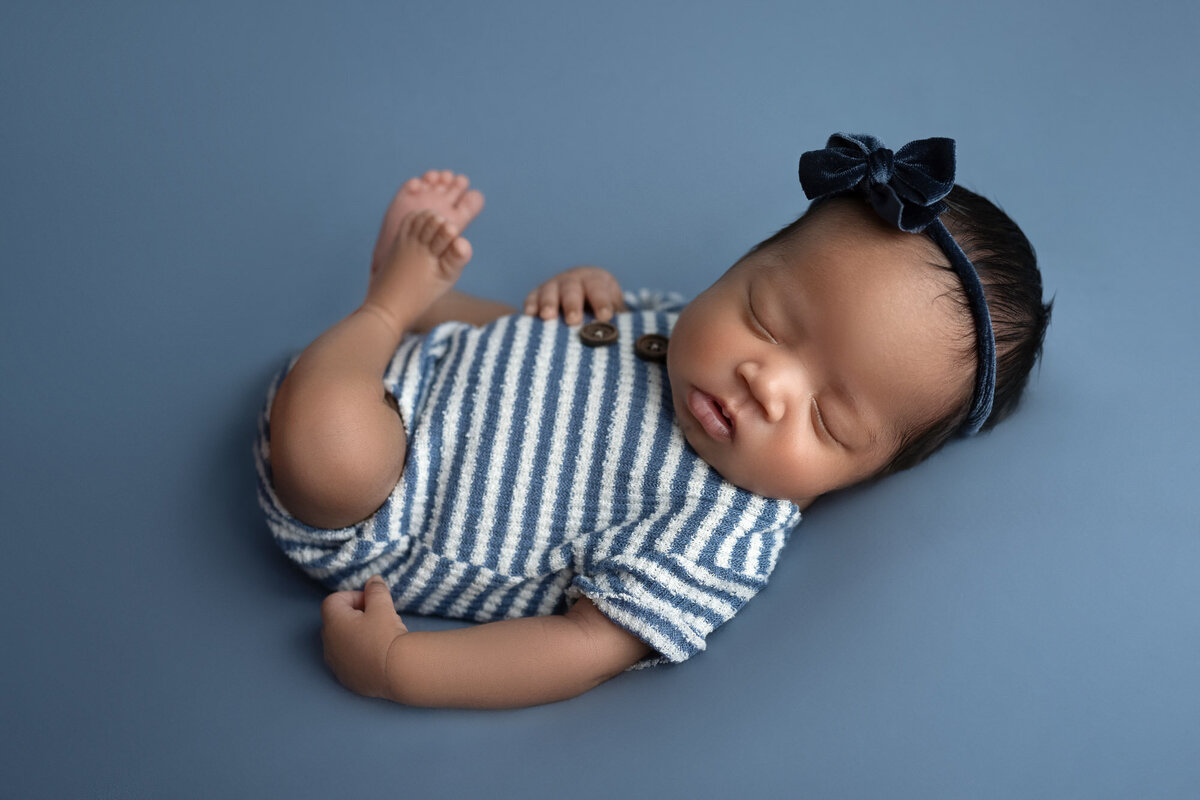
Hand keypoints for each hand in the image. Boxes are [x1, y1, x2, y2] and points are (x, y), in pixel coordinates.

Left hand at [320, 575, 408, 699]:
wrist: (397, 672)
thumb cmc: (386, 635)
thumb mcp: (383, 606)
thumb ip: (375, 590)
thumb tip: (373, 580)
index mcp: (333, 623)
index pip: (333, 601)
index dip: (353, 596)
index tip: (371, 602)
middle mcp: (329, 644)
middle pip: (336, 622)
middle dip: (354, 615)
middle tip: (376, 617)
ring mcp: (336, 664)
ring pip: (341, 643)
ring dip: (355, 636)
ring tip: (378, 637)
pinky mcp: (346, 679)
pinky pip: (348, 661)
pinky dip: (358, 654)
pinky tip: (376, 655)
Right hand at [524, 266, 625, 324]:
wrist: (579, 300)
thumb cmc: (600, 311)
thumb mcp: (612, 311)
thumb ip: (618, 321)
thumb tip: (628, 338)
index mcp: (596, 280)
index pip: (599, 287)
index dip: (602, 301)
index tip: (605, 317)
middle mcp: (574, 280)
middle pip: (572, 289)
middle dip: (573, 304)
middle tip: (574, 321)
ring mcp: (553, 287)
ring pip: (550, 291)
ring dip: (549, 303)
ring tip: (549, 317)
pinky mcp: (536, 296)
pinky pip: (532, 298)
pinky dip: (531, 306)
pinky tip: (530, 316)